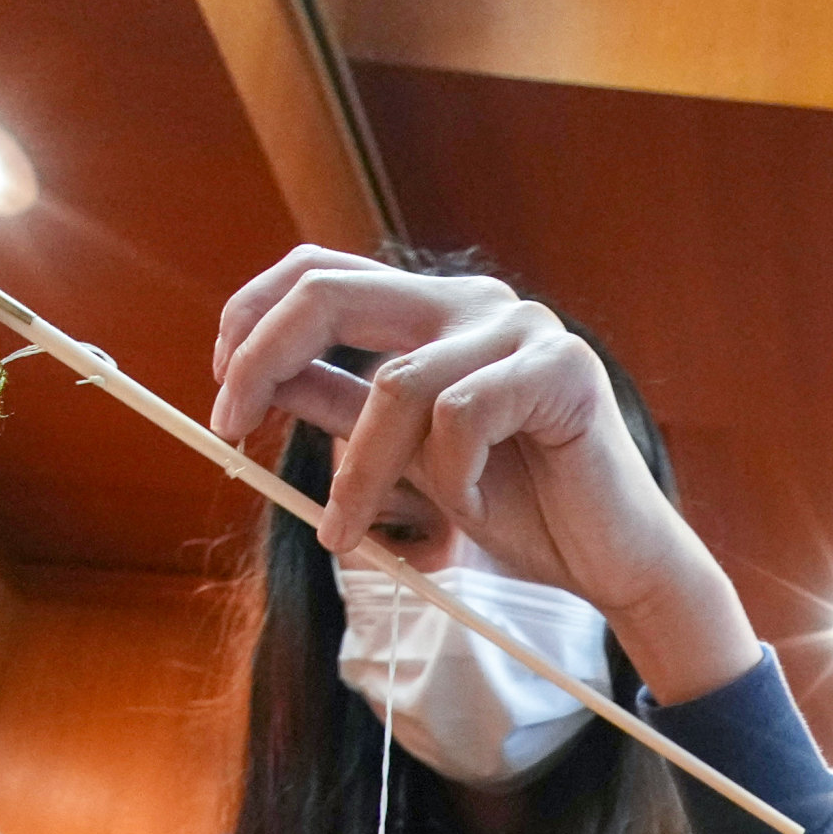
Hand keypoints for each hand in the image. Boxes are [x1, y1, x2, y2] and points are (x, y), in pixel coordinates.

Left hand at [205, 249, 749, 695]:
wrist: (609, 560)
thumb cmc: (516, 507)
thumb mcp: (402, 460)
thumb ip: (341, 410)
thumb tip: (259, 378)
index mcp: (435, 311)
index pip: (321, 272)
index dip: (254, 318)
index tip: (223, 387)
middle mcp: (473, 302)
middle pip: (332, 292)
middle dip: (262, 360)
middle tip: (229, 429)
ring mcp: (522, 326)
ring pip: (394, 383)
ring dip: (358, 472)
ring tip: (348, 532)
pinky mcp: (562, 368)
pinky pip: (461, 416)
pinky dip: (450, 476)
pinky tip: (474, 506)